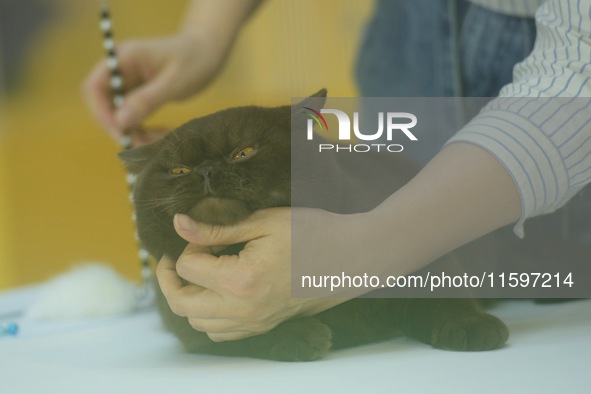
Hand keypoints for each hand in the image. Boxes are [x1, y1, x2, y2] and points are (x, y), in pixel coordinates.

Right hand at [82, 31, 229, 143]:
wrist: (208, 50)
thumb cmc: (195, 59)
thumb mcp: (174, 82)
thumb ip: (147, 100)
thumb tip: (120, 122)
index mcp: (124, 58)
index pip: (94, 87)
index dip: (102, 112)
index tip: (120, 133)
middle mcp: (121, 70)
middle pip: (105, 105)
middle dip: (121, 128)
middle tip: (144, 147)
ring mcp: (129, 83)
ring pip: (120, 116)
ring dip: (136, 133)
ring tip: (163, 140)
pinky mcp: (139, 95)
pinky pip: (134, 118)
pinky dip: (146, 130)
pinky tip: (165, 134)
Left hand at [156, 207, 346, 341]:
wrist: (351, 257)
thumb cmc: (312, 234)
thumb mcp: (262, 223)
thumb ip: (217, 229)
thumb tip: (179, 224)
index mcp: (241, 280)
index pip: (188, 267)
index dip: (190, 244)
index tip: (205, 234)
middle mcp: (243, 309)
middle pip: (182, 304)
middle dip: (171, 278)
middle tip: (176, 256)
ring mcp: (254, 322)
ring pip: (199, 323)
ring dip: (189, 298)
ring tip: (199, 273)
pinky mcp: (264, 326)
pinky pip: (222, 333)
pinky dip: (209, 316)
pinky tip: (218, 293)